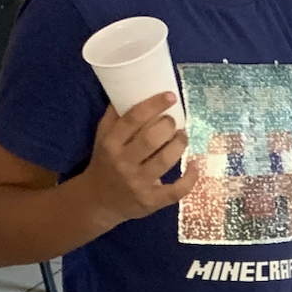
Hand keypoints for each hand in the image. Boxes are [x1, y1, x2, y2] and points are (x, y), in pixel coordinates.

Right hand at [84, 92, 198, 224]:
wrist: (97, 201)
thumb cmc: (104, 163)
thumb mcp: (102, 138)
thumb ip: (115, 116)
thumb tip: (132, 89)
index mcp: (110, 144)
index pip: (133, 119)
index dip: (154, 105)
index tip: (171, 96)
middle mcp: (123, 163)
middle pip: (152, 139)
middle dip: (168, 125)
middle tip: (173, 121)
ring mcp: (138, 184)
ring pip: (166, 160)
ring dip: (180, 144)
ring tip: (182, 136)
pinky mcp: (151, 201)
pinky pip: (176, 190)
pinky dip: (190, 177)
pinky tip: (195, 164)